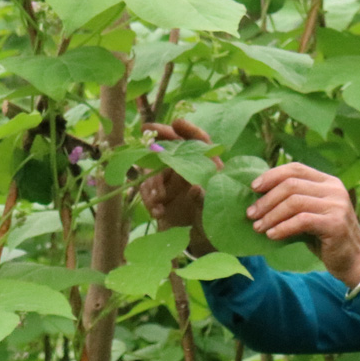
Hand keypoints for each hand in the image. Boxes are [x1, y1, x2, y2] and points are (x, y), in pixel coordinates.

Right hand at [138, 118, 215, 255]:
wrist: (202, 237)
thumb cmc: (214, 218)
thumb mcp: (214, 210)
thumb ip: (205, 199)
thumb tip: (195, 188)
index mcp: (209, 166)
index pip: (201, 142)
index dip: (190, 131)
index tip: (177, 123)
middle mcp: (189, 167)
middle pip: (173, 145)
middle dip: (160, 135)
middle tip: (146, 129)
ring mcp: (172, 178)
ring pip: (155, 168)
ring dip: (153, 182)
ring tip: (160, 200)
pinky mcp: (159, 192)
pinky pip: (148, 189)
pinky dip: (149, 199)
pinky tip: (158, 211)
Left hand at [245, 162, 359, 288]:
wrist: (353, 261)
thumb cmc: (326, 238)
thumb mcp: (311, 213)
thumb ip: (294, 201)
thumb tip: (259, 196)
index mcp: (329, 182)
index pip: (296, 168)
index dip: (272, 175)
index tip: (253, 188)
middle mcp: (335, 189)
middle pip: (291, 185)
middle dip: (266, 200)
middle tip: (251, 214)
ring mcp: (337, 205)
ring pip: (294, 202)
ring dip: (271, 215)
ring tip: (258, 227)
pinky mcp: (335, 223)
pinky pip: (301, 221)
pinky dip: (282, 228)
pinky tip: (272, 235)